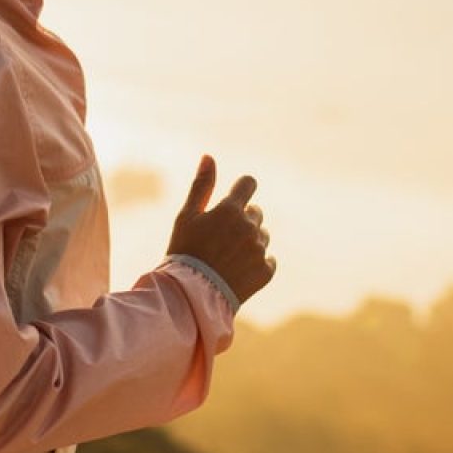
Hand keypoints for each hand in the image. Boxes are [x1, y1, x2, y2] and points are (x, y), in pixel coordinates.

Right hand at [166, 154, 275, 305]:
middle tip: (220, 239)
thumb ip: (202, 185)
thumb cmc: (184, 251)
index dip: (242, 190)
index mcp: (231, 209)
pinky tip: (238, 271)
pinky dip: (257, 263)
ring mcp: (259, 250)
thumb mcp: (187, 216)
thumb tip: (209, 156)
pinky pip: (268, 260)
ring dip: (250, 241)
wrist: (190, 295)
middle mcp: (250, 227)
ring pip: (262, 236)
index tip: (234, 200)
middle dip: (242, 220)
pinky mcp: (266, 271)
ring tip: (227, 257)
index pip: (248, 184)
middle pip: (255, 212)